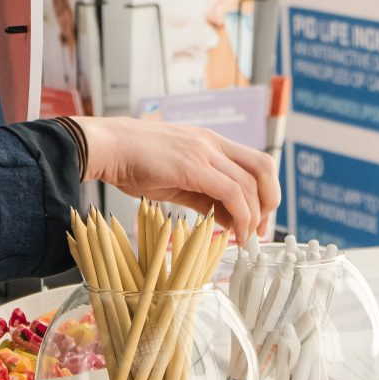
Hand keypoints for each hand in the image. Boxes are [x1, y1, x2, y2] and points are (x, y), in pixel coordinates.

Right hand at [73, 116, 277, 241]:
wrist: (109, 147)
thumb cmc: (135, 163)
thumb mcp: (178, 178)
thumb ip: (204, 196)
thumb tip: (227, 218)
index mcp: (211, 142)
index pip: (255, 163)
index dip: (264, 193)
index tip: (257, 220)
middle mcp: (213, 143)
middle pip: (263, 168)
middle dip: (269, 202)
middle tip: (258, 229)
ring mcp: (204, 151)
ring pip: (249, 184)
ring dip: (252, 216)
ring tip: (244, 237)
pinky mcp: (193, 166)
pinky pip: (230, 192)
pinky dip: (239, 214)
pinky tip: (232, 231)